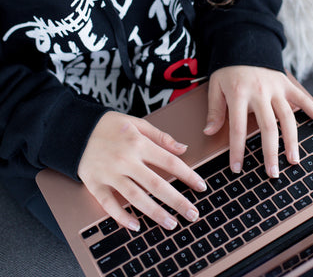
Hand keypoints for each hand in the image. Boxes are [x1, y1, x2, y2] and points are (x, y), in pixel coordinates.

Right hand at [78, 112, 206, 230]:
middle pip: (156, 184)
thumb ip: (161, 136)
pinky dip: (122, 217)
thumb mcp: (136, 124)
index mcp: (138, 143)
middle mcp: (125, 159)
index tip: (201, 186)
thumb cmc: (108, 126)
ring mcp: (109, 173)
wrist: (75, 129)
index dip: (187, 175)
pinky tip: (136, 226)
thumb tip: (183, 147)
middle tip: (192, 213)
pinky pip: (109, 204)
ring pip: (135, 197)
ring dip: (155, 212)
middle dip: (177, 200)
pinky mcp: (95, 184)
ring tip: (171, 223)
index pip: (169, 162)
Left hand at [204, 66, 312, 177]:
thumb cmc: (228, 70)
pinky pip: (304, 99)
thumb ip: (214, 110)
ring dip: (292, 140)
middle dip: (270, 152)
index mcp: (238, 94)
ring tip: (294, 160)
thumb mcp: (215, 87)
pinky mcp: (287, 84)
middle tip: (272, 173)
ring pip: (287, 117)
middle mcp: (259, 92)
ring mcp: (276, 88)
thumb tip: (209, 132)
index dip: (237, 150)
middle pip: (267, 126)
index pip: (237, 128)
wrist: (244, 45)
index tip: (237, 168)